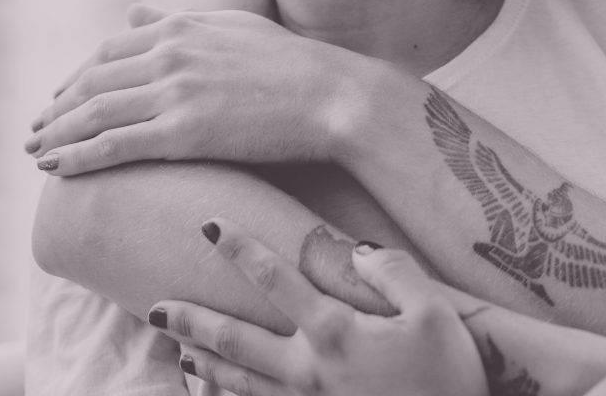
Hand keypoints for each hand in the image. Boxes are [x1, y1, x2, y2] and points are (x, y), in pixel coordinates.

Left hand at [27, 8, 384, 174]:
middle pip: (92, 82)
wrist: (332, 96)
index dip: (75, 78)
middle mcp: (169, 55)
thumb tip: (131, 14)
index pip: (108, 52)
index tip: (59, 100)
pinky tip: (58, 167)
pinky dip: (79, 155)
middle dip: (56, 108)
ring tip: (36, 152)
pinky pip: (116, 144)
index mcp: (180, 27)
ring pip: (95, 114)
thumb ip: (176, 22)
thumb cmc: (291, 65)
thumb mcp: (229, 26)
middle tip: (35, 130)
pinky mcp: (184, 132)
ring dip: (57, 134)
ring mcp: (175, 92)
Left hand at [152, 218, 484, 395]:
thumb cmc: (451, 378)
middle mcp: (309, 372)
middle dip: (192, 320)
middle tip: (154, 306)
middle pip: (236, 341)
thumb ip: (392, 272)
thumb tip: (352, 249)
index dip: (239, 249)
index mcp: (335, 333)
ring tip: (177, 349)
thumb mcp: (435, 314)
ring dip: (204, 364)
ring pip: (239, 385)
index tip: (208, 225)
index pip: (275, 280)